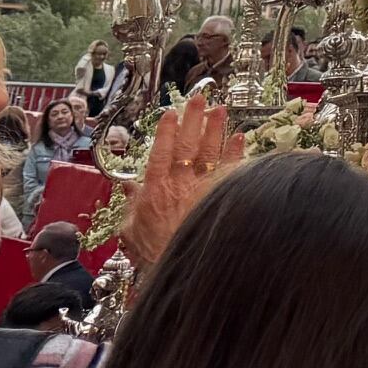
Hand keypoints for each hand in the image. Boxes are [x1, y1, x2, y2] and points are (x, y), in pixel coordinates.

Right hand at [122, 89, 240, 267]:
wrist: (184, 268)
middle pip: (187, 145)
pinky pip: (230, 169)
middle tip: (200, 99)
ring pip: (210, 152)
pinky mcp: (221, 196)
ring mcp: (202, 189)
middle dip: (193, 120)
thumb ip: (130, 207)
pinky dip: (235, 152)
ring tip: (221, 109)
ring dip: (216, 129)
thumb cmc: (156, 252)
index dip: (165, 132)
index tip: (171, 113)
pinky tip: (240, 136)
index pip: (160, 153)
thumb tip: (127, 188)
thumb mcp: (131, 231)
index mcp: (155, 190)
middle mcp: (179, 185)